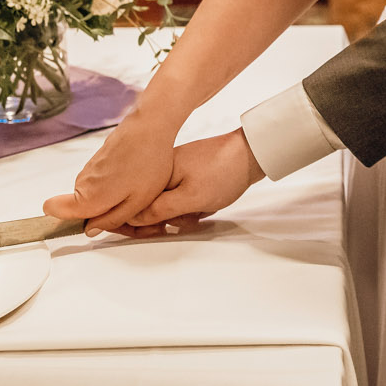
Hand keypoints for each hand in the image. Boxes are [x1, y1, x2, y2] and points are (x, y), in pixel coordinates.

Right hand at [43, 109, 180, 236]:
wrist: (150, 128)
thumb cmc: (147, 163)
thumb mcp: (137, 203)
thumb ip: (111, 220)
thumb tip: (91, 230)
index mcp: (88, 197)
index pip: (53, 210)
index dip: (63, 221)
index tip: (86, 224)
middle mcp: (83, 182)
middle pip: (79, 208)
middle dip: (101, 213)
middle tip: (131, 208)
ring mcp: (89, 170)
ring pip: (92, 195)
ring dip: (110, 198)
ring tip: (137, 190)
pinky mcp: (98, 161)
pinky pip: (100, 182)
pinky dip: (114, 184)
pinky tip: (135, 177)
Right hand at [121, 130, 266, 232]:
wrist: (251, 154)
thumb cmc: (223, 171)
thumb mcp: (190, 198)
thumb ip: (159, 210)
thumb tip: (133, 219)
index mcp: (156, 173)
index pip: (133, 205)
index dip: (139, 224)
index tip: (155, 231)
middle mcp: (161, 171)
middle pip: (149, 207)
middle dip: (167, 219)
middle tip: (187, 218)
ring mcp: (175, 173)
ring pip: (167, 206)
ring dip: (182, 214)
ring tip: (200, 210)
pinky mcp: (188, 176)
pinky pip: (181, 199)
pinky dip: (191, 207)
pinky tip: (204, 206)